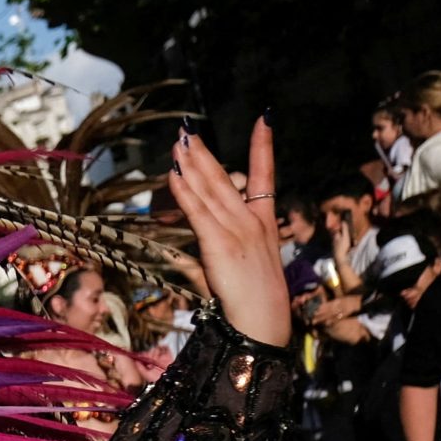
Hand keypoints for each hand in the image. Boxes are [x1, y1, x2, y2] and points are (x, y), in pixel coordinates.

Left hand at [167, 115, 291, 347]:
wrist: (263, 322)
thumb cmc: (253, 302)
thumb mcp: (242, 266)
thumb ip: (222, 248)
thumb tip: (198, 241)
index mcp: (264, 223)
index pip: (265, 176)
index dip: (263, 146)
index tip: (264, 118)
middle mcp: (252, 221)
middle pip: (225, 178)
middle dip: (204, 152)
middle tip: (188, 130)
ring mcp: (237, 231)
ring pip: (210, 190)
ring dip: (191, 164)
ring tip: (179, 142)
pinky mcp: (220, 245)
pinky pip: (198, 212)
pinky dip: (185, 192)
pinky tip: (174, 174)